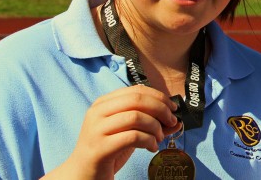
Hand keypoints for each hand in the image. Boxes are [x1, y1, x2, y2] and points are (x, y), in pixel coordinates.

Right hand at [43, 85, 180, 178]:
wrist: (83, 174)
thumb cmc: (109, 151)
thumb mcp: (131, 132)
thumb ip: (151, 123)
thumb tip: (177, 120)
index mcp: (103, 103)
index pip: (136, 90)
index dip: (158, 97)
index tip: (172, 108)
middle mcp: (97, 112)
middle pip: (137, 100)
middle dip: (160, 109)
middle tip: (171, 121)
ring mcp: (96, 129)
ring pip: (136, 116)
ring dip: (155, 127)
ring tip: (159, 138)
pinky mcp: (99, 148)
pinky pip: (132, 137)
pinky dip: (148, 140)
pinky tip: (151, 147)